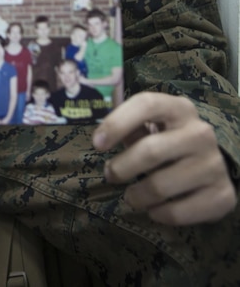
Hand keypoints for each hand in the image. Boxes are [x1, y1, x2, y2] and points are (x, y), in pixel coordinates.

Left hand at [93, 91, 236, 224]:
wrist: (212, 166)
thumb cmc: (169, 140)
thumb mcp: (153, 125)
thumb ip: (129, 123)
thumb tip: (98, 127)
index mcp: (179, 108)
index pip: (146, 104)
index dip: (117, 123)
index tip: (96, 143)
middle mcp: (200, 133)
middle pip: (150, 151)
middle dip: (121, 167)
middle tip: (110, 175)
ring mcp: (214, 164)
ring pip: (160, 186)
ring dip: (136, 196)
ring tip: (131, 196)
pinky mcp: (222, 195)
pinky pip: (177, 212)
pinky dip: (157, 214)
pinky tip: (154, 208)